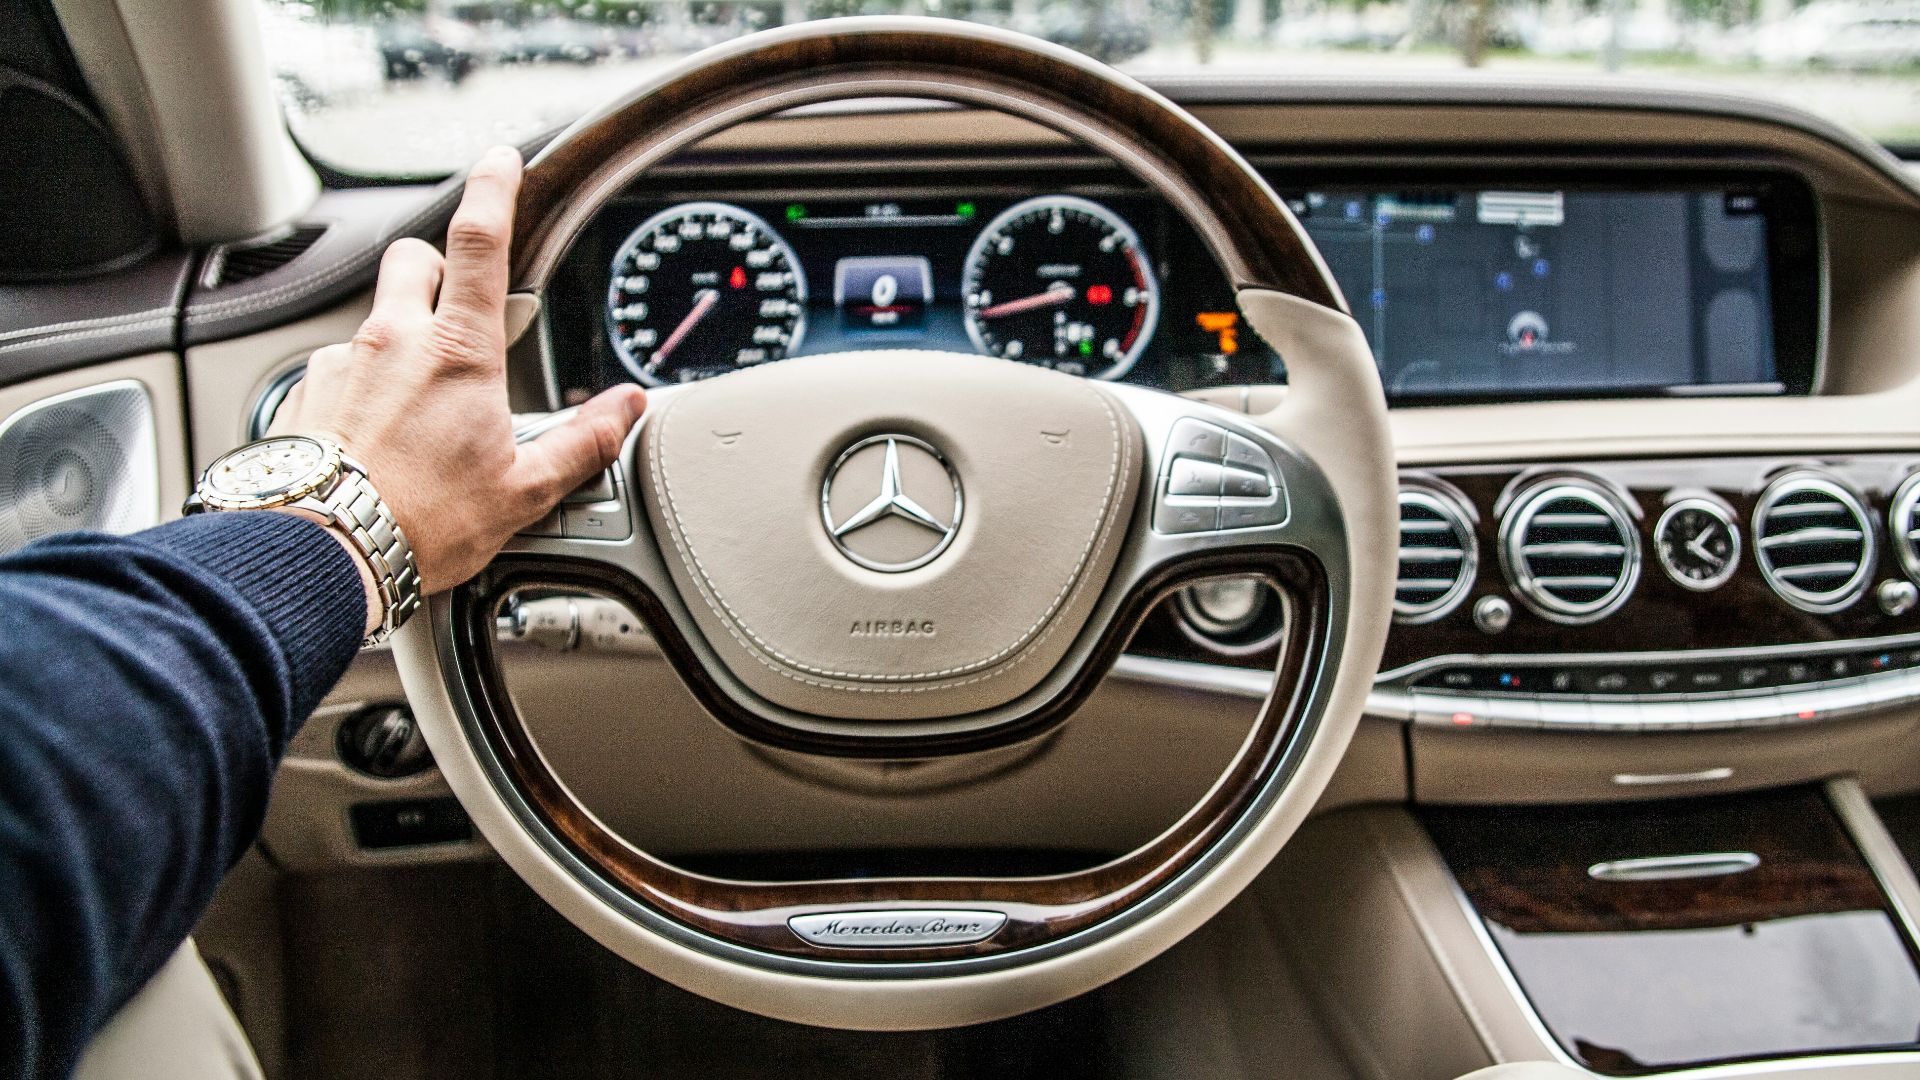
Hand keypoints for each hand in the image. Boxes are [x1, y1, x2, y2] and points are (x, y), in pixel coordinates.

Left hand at [271, 145, 646, 596]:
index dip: (494, 189)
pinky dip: (361, 389)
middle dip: (440, 267)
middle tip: (461, 307)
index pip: (480, 241)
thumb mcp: (522, 491)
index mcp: (458, 354)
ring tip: (418, 407)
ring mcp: (341, 365)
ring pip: (375, 318)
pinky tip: (374, 440)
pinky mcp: (304, 396)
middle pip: (415, 258)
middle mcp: (392, 343)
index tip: (501, 160)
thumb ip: (580, 442)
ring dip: (400, 340)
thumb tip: (625, 410)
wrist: (319, 554)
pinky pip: (338, 370)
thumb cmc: (419, 526)